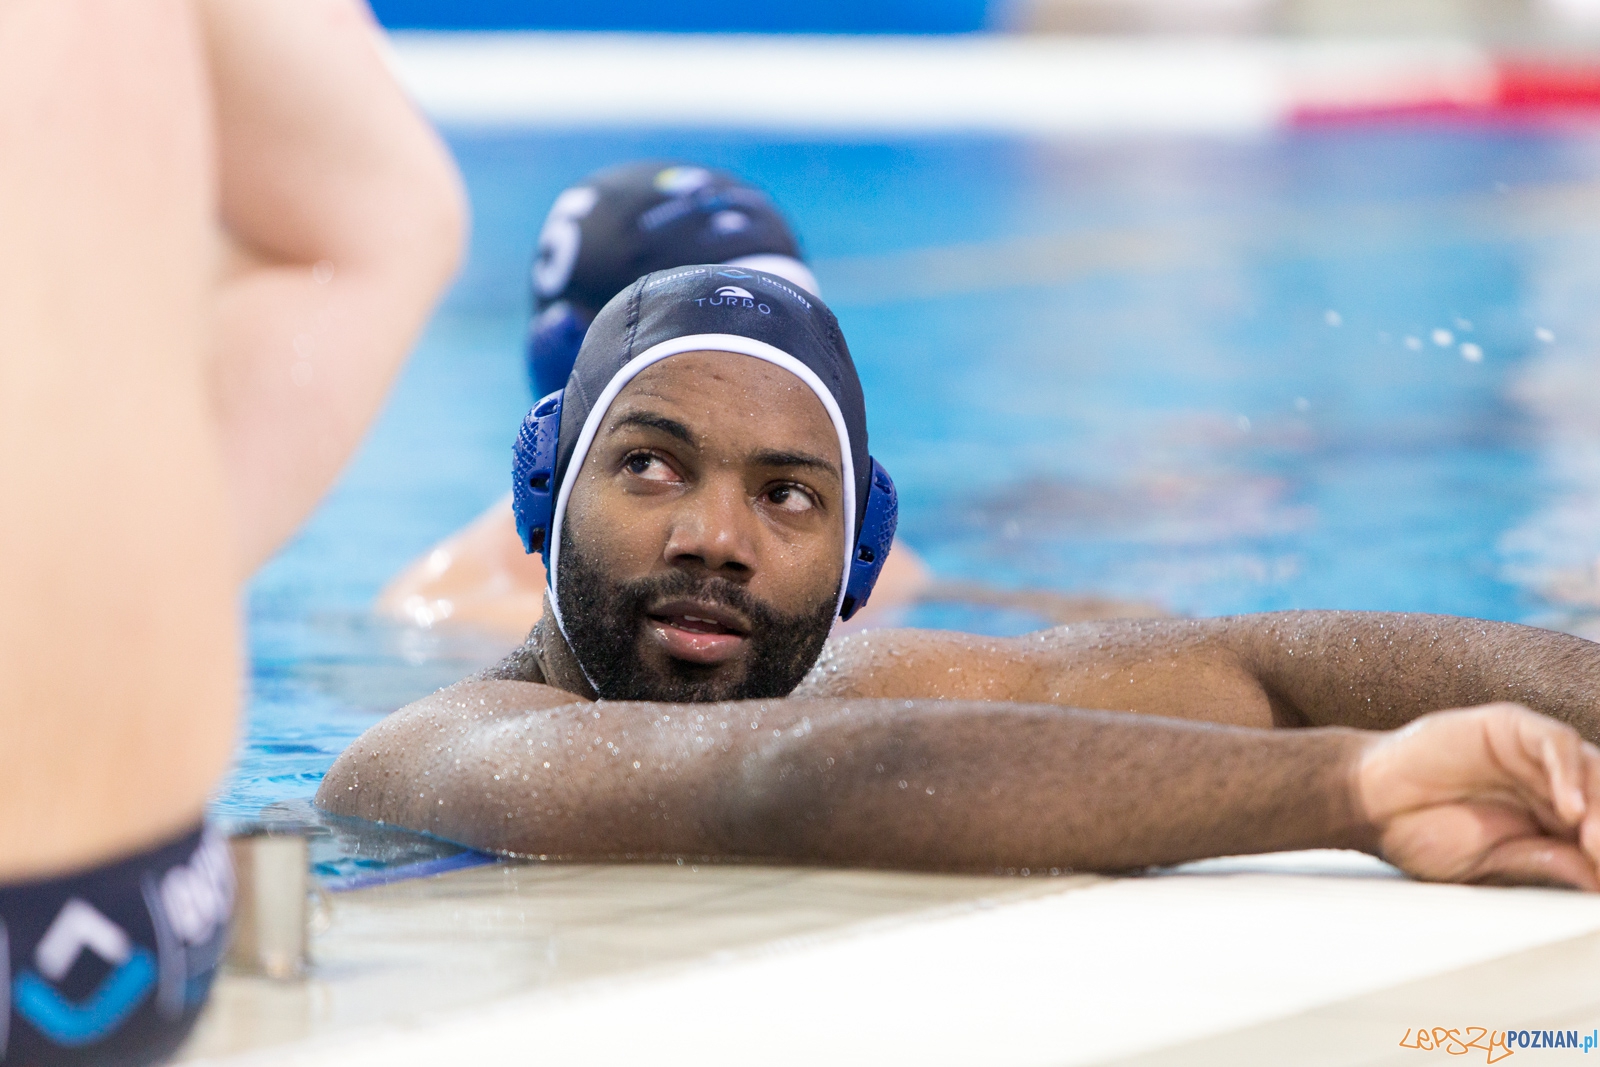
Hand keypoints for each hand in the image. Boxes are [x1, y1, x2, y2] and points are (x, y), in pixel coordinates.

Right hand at [1356, 703, 1599, 889]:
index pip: (1596, 827)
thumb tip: (1595, 884)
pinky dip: (1568, 772)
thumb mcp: (1487, 865)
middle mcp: (1546, 782)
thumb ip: (1541, 866)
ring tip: (1590, 840)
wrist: (1365, 804)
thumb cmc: (1417, 834)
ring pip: (1590, 769)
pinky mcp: (1508, 726)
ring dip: (1598, 805)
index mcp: (1548, 819)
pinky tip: (1566, 809)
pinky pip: (1555, 742)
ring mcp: (1529, 753)